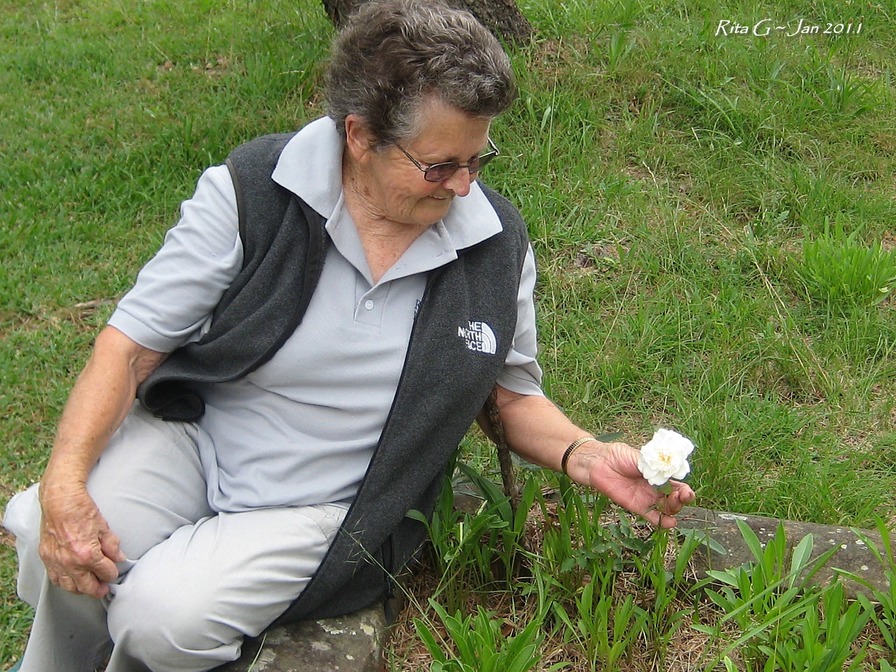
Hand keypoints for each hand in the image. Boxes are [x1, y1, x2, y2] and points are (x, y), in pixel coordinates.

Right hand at [38, 481, 125, 597]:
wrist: (60, 501)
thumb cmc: (82, 511)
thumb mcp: (104, 527)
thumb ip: (112, 546)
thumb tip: (119, 558)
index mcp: (88, 555)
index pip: (106, 573)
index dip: (113, 573)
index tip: (114, 572)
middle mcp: (70, 563)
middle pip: (87, 587)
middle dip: (98, 588)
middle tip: (104, 588)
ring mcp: (56, 562)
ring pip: (70, 587)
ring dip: (81, 589)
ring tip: (89, 586)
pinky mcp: (46, 558)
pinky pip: (55, 579)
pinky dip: (65, 583)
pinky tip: (72, 581)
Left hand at [571, 441, 695, 527]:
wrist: (598, 463)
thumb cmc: (618, 455)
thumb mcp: (638, 456)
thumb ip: (652, 464)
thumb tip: (665, 468)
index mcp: (658, 473)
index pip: (676, 483)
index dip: (683, 488)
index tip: (687, 490)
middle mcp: (654, 487)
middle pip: (673, 497)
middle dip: (681, 499)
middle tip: (682, 497)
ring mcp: (646, 497)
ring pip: (665, 508)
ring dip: (674, 509)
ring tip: (675, 507)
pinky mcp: (636, 506)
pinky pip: (651, 516)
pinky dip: (661, 521)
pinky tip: (670, 523)